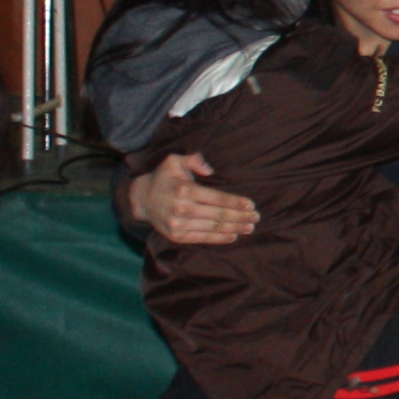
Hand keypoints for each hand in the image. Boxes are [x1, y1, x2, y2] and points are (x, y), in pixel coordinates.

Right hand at [127, 152, 257, 246]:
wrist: (142, 199)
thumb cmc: (164, 177)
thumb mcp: (174, 161)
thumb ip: (193, 160)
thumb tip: (210, 169)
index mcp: (185, 190)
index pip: (217, 198)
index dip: (235, 202)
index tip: (251, 205)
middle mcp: (182, 208)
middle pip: (218, 215)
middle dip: (240, 217)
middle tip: (255, 217)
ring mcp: (178, 224)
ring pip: (213, 228)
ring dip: (234, 228)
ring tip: (249, 227)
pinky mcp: (176, 236)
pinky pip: (202, 238)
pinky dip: (219, 238)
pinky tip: (233, 236)